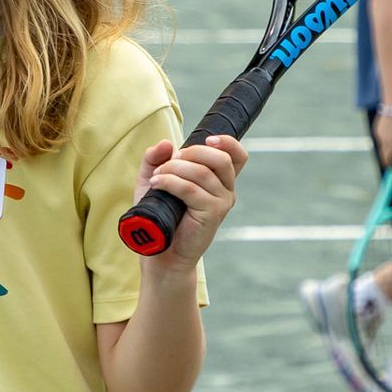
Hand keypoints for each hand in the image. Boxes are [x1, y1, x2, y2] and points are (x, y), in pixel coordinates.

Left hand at [136, 135, 246, 265]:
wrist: (161, 251)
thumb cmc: (161, 214)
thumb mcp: (154, 179)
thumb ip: (156, 158)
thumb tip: (167, 143)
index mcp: (219, 180)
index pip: (237, 156)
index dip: (227, 142)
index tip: (207, 140)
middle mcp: (226, 190)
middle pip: (220, 159)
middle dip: (191, 153)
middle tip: (168, 163)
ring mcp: (222, 203)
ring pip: (202, 172)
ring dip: (173, 169)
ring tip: (156, 177)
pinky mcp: (212, 214)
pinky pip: (191, 189)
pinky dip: (170, 182)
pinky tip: (157, 184)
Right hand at [373, 111, 391, 166]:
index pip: (387, 160)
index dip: (389, 164)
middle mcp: (384, 142)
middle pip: (384, 153)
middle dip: (389, 154)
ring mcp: (379, 135)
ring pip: (383, 145)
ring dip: (388, 144)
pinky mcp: (376, 129)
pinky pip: (381, 137)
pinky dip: (386, 136)